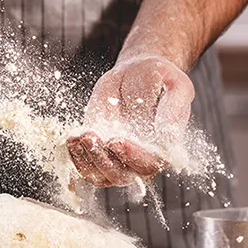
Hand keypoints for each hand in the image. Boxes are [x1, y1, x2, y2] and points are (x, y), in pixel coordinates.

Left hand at [66, 56, 194, 187]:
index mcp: (162, 149)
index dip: (132, 157)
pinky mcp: (97, 149)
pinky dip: (75, 156)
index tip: (117, 141)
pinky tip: (72, 138)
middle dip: (103, 161)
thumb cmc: (160, 78)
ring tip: (79, 137)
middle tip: (91, 137)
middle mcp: (138, 158)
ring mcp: (115, 157)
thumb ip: (173, 112)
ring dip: (86, 160)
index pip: (148, 164)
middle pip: (121, 176)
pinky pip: (84, 165)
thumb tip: (170, 141)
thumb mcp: (175, 87)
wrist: (137, 71)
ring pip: (99, 175)